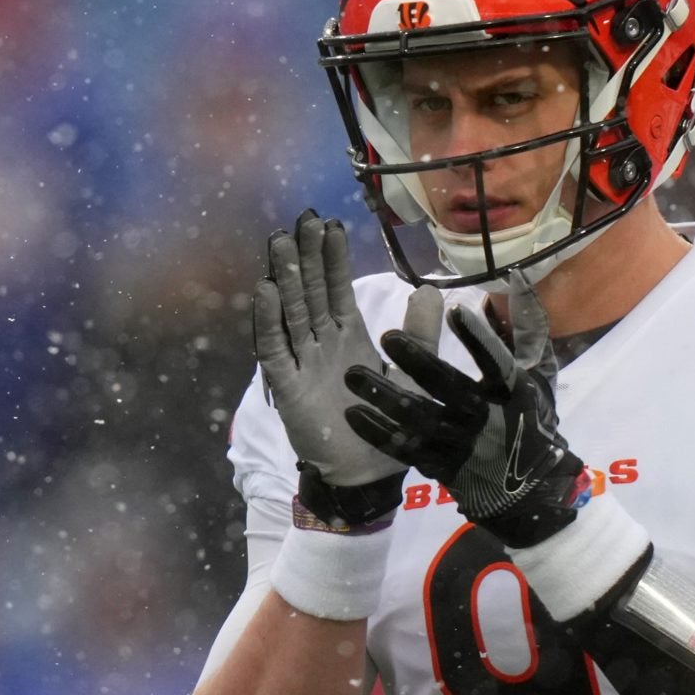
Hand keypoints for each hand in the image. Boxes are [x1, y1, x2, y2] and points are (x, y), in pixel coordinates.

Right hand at [252, 212, 426, 528]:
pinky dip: (268, 321)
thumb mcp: (414, 375)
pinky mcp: (287, 387)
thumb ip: (419, 334)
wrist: (369, 475)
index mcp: (349, 337)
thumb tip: (430, 289)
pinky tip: (264, 291)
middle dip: (305, 257)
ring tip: (281, 242)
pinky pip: (274, 350)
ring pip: (290, 313)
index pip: (336, 288)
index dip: (332, 258)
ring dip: (284, 278)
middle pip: (309, 292)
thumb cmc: (389, 427)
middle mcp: (321, 344)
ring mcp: (301, 363)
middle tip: (300, 219)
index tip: (329, 224)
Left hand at [343, 278, 587, 547]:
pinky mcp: (440, 466)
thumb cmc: (529, 423)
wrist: (526, 492)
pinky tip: (353, 413)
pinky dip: (377, 432)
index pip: (497, 362)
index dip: (479, 338)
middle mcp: (486, 418)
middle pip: (450, 388)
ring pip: (419, 420)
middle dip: (419, 362)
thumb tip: (517, 280)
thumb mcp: (536, 377)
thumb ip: (527, 331)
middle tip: (387, 337)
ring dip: (384, 397)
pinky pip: (404, 449)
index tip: (456, 311)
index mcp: (512, 392)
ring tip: (353, 376)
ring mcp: (460, 446)